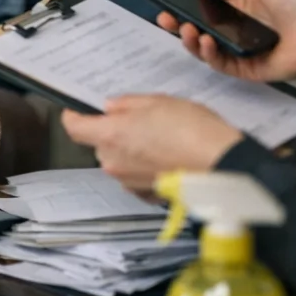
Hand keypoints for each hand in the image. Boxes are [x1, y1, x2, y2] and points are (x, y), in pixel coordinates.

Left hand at [62, 96, 243, 190]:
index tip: (79, 109)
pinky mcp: (145, 194)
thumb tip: (111, 108)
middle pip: (99, 144)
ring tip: (160, 140)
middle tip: (140, 121)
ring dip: (130, 150)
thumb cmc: (191, 129)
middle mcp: (112, 161)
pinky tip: (166, 159)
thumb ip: (126, 104)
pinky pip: (134, 177)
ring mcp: (128, 181)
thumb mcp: (157, 102)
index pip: (73, 127)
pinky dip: (144, 168)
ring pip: (118, 160)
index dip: (74, 116)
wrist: (221, 164)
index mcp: (109, 135)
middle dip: (113, 132)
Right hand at [158, 0, 295, 81]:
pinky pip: (219, 64)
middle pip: (198, 31)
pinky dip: (208, 53)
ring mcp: (240, 50)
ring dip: (190, 40)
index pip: (203, 10)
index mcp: (239, 8)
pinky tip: (207, 40)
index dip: (184, 8)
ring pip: (204, 49)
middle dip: (177, 26)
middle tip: (165, 20)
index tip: (167, 4)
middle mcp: (236, 30)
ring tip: (187, 29)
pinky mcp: (246, 68)